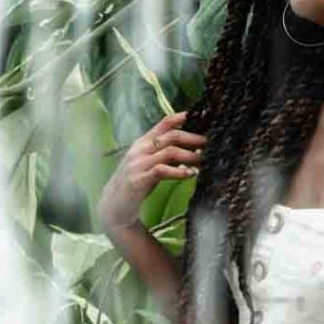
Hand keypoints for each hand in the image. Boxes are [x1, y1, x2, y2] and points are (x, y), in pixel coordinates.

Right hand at [98, 109, 204, 232]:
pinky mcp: (139, 179)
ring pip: (170, 152)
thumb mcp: (150, 165)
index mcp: (142, 143)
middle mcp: (139, 150)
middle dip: (194, 138)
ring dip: (190, 155)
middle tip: (210, 142)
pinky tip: (191, 174)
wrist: (113, 207)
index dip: (183, 117)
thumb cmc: (136, 185)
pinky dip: (179, 171)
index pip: (165, 123)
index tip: (202, 116)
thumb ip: (166, 155)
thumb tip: (193, 149)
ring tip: (204, 159)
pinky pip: (162, 170)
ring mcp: (138, 164)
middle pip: (172, 136)